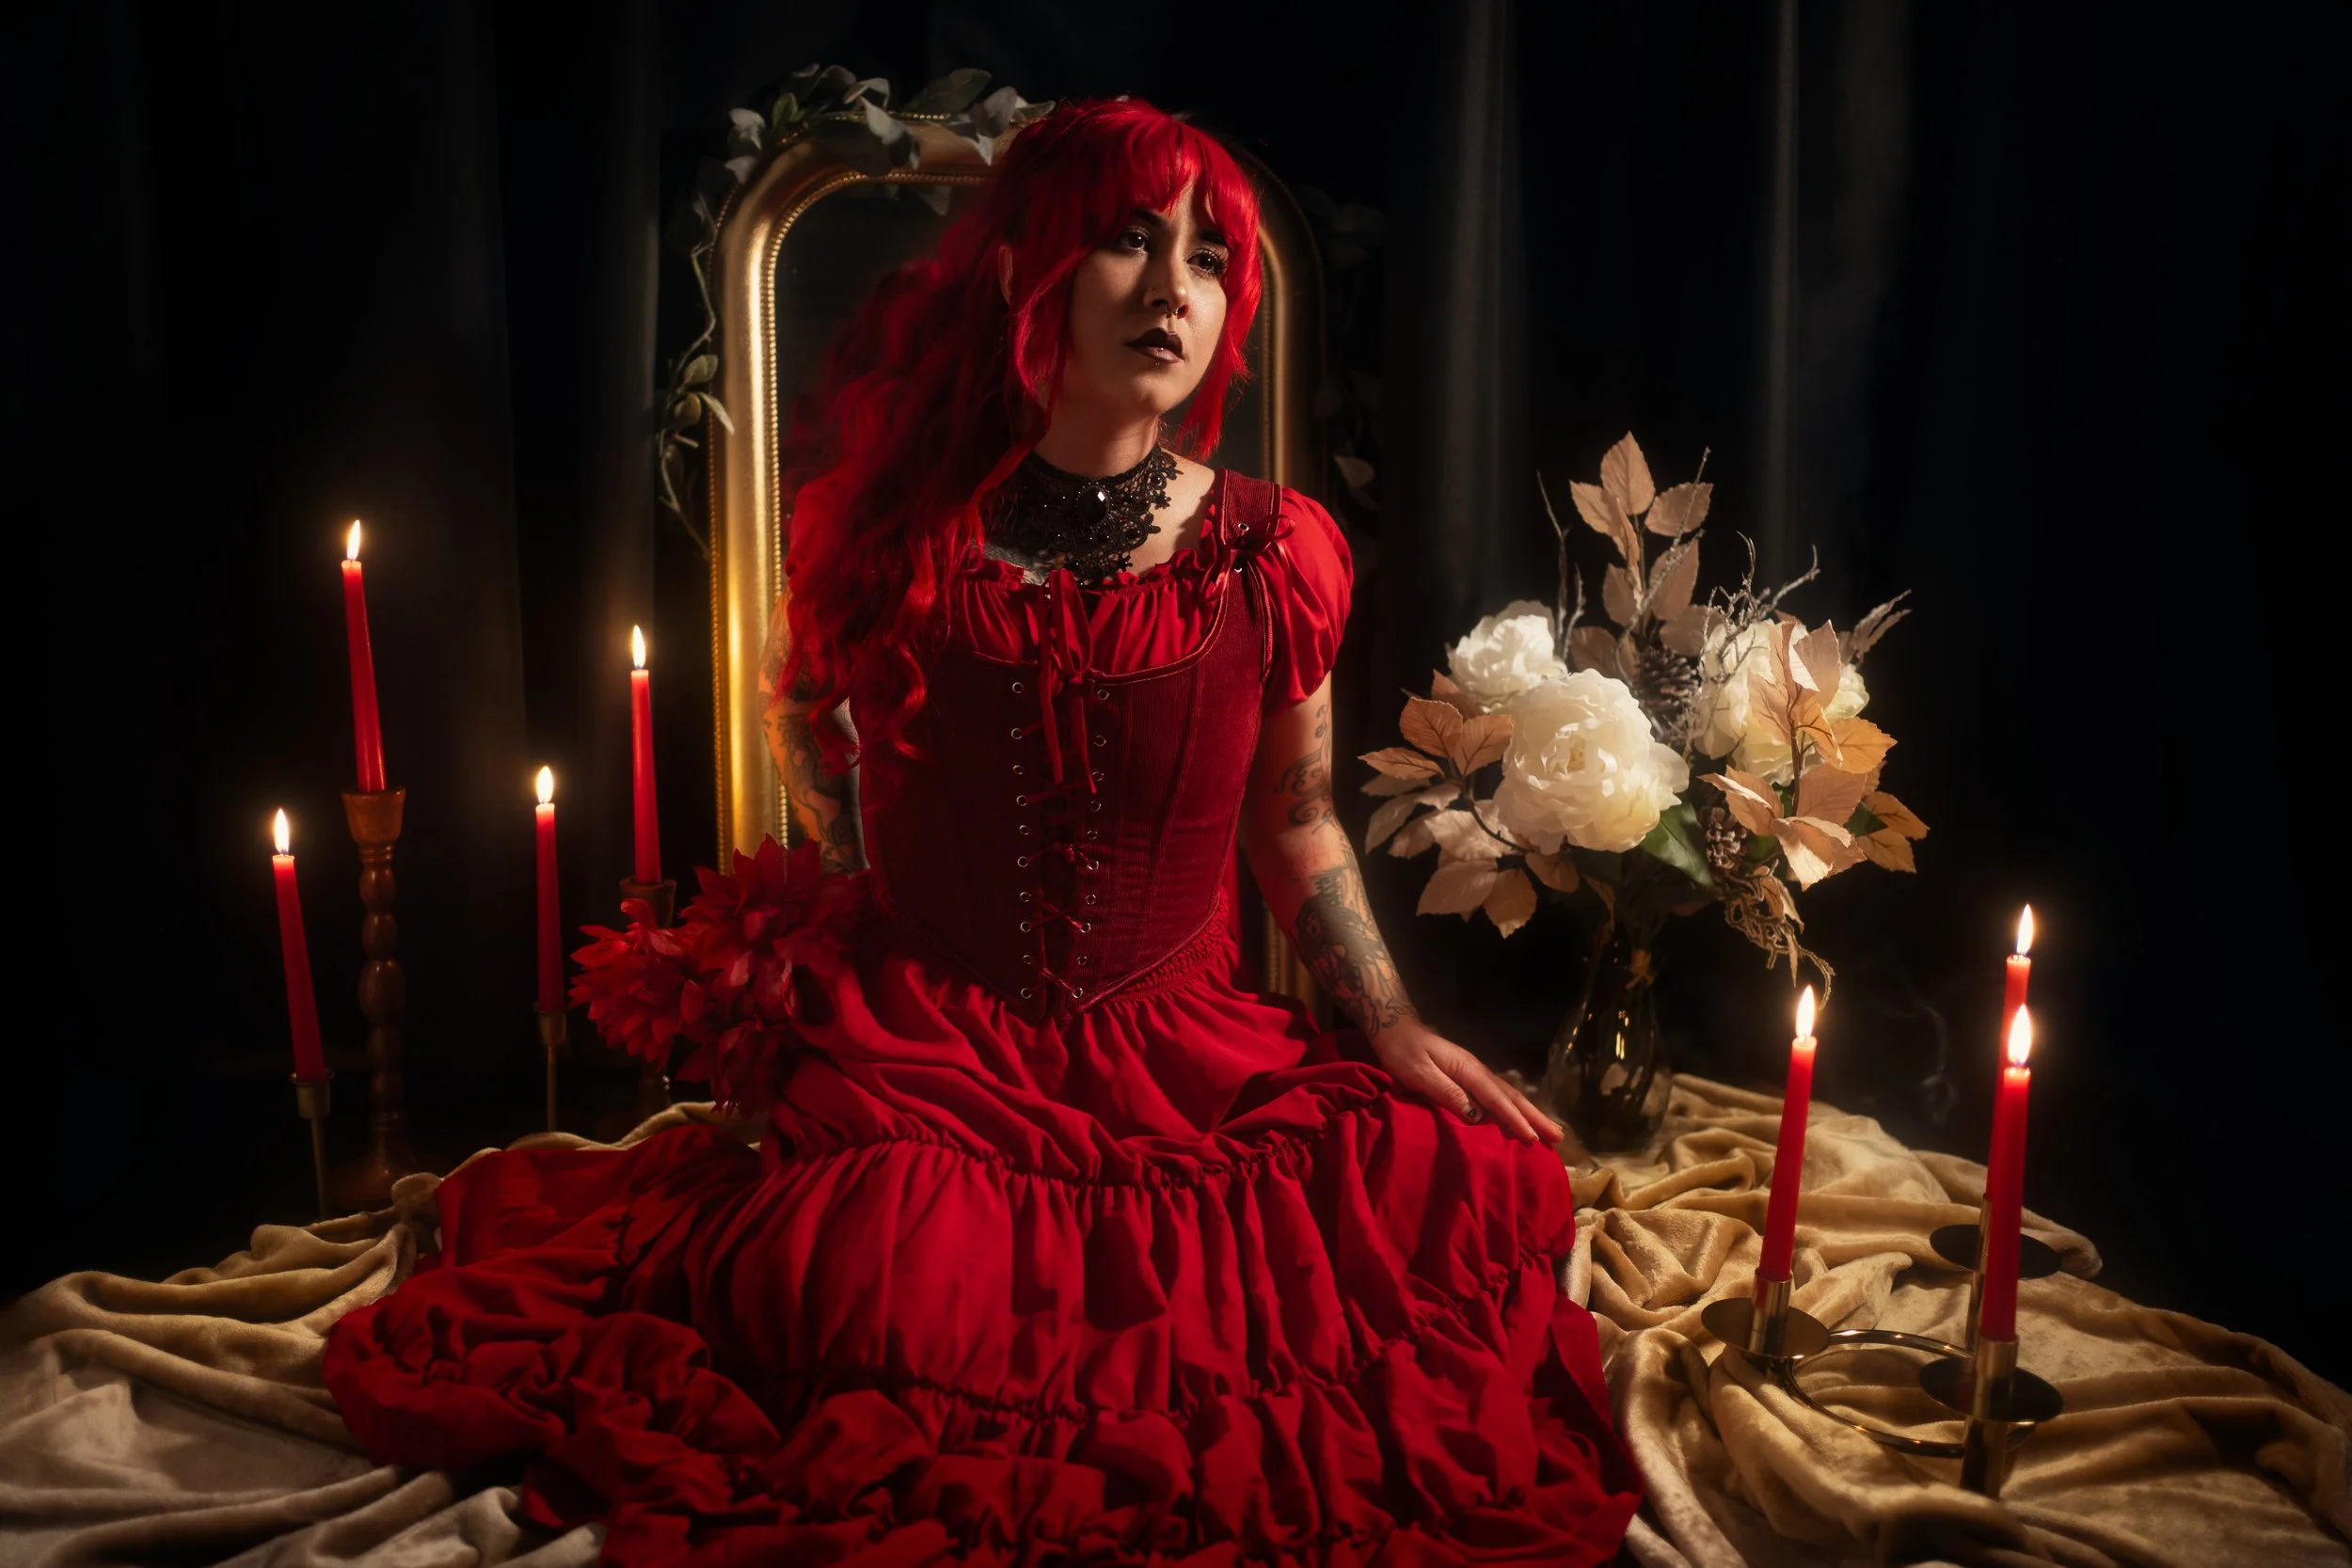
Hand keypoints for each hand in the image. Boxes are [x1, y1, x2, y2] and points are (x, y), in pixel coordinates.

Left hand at [1368, 1019, 1566, 1144]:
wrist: (1394, 1028)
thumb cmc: (1403, 1052)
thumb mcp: (1419, 1073)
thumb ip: (1446, 1092)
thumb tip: (1475, 1115)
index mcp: (1467, 1069)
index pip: (1496, 1099)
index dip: (1514, 1120)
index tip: (1532, 1138)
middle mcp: (1476, 1070)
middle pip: (1511, 1096)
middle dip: (1535, 1117)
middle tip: (1558, 1137)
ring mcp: (1474, 1072)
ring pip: (1507, 1095)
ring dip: (1530, 1113)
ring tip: (1550, 1130)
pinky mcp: (1468, 1076)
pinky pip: (1497, 1095)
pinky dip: (1513, 1107)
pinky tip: (1520, 1118)